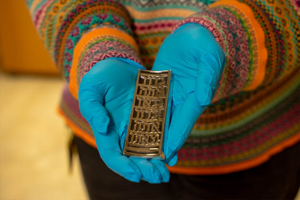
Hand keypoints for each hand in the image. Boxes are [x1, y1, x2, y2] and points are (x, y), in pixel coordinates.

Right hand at [79, 58, 169, 182]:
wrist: (119, 66)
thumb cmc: (101, 78)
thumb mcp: (91, 89)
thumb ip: (93, 108)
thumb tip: (102, 127)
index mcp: (107, 131)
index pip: (112, 155)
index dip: (122, 167)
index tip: (135, 174)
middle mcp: (124, 134)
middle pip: (133, 158)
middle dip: (145, 170)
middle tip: (158, 177)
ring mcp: (140, 127)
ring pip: (148, 151)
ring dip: (157, 164)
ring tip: (166, 173)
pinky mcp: (153, 118)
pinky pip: (161, 135)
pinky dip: (167, 146)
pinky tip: (174, 154)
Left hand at [152, 23, 225, 165]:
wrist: (191, 34)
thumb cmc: (203, 44)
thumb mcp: (209, 57)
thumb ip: (207, 77)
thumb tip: (202, 99)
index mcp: (197, 95)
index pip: (187, 119)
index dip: (178, 135)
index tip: (170, 151)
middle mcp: (184, 99)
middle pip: (173, 124)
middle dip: (165, 143)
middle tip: (156, 162)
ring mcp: (171, 94)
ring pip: (161, 118)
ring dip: (154, 135)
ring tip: (144, 152)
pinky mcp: (160, 87)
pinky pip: (151, 103)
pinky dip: (145, 117)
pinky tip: (137, 128)